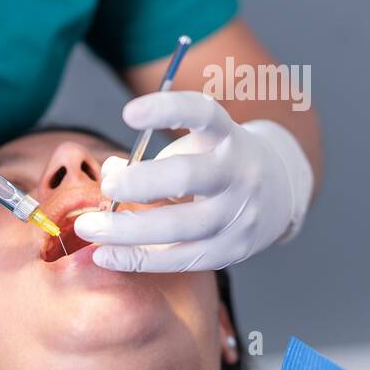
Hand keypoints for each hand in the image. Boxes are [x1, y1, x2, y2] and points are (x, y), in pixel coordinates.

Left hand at [73, 91, 313, 270]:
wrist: (279, 194)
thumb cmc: (219, 164)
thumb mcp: (197, 145)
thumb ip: (152, 156)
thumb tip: (109, 172)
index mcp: (228, 136)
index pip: (203, 114)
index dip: (167, 110)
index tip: (129, 113)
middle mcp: (239, 172)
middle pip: (188, 176)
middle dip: (140, 182)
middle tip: (107, 189)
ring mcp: (239, 214)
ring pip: (181, 226)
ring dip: (128, 229)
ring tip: (90, 227)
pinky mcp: (231, 249)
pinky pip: (180, 258)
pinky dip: (138, 259)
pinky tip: (106, 256)